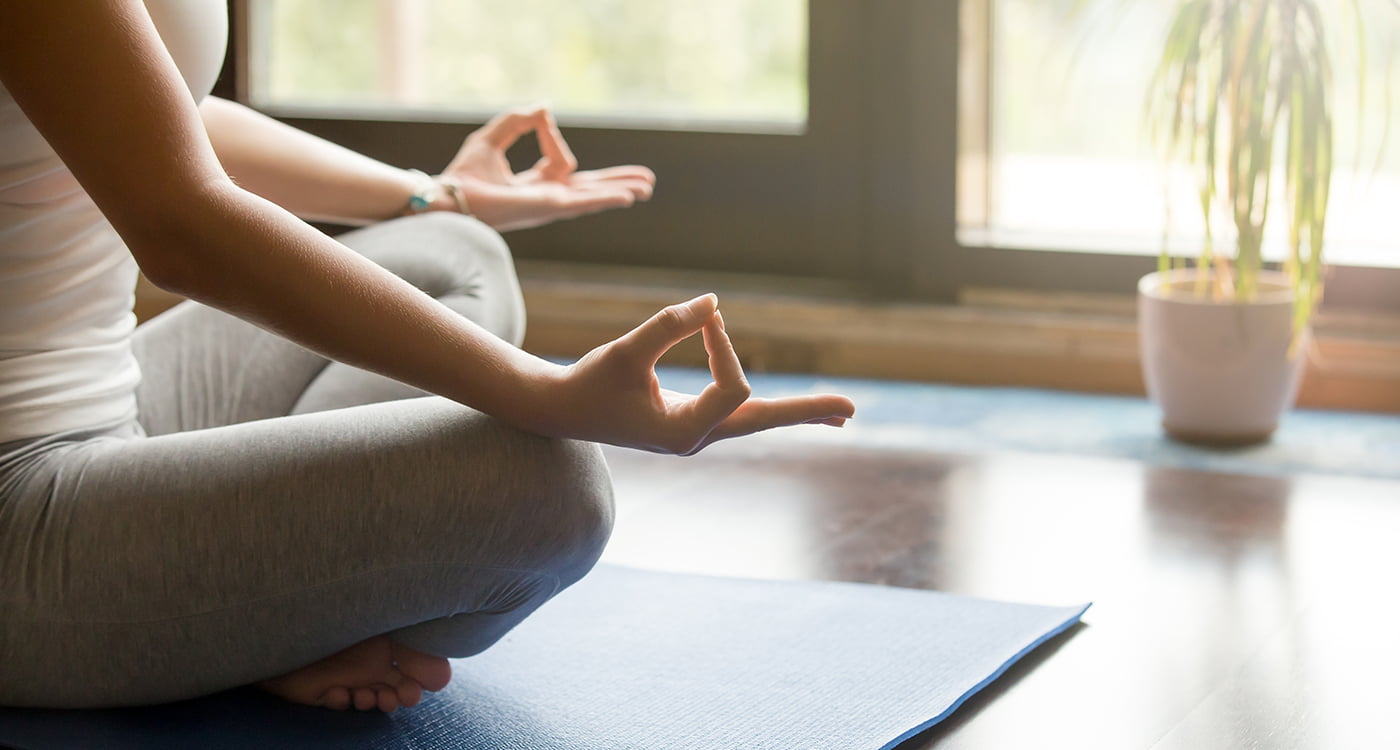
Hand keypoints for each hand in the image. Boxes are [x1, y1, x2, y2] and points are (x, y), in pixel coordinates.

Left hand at [441, 106, 655, 231]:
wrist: (452, 195)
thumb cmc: (464, 173)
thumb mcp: (493, 136)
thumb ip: (518, 120)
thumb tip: (545, 107)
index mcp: (534, 186)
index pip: (560, 161)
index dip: (552, 135)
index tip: (542, 118)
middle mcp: (547, 198)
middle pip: (590, 189)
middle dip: (617, 183)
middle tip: (645, 182)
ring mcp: (551, 205)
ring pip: (593, 196)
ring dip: (620, 190)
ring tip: (647, 188)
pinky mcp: (549, 207)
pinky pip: (584, 201)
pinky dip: (607, 198)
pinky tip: (628, 197)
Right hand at [547, 294, 855, 454]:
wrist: (558, 411)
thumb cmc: (587, 382)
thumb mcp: (624, 351)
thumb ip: (667, 325)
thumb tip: (714, 302)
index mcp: (684, 432)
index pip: (732, 385)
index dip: (725, 347)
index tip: (707, 317)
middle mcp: (696, 438)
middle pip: (763, 420)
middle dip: (805, 411)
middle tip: (852, 410)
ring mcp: (696, 433)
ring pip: (755, 419)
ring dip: (797, 412)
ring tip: (841, 413)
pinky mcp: (690, 422)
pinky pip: (739, 413)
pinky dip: (769, 408)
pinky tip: (798, 410)